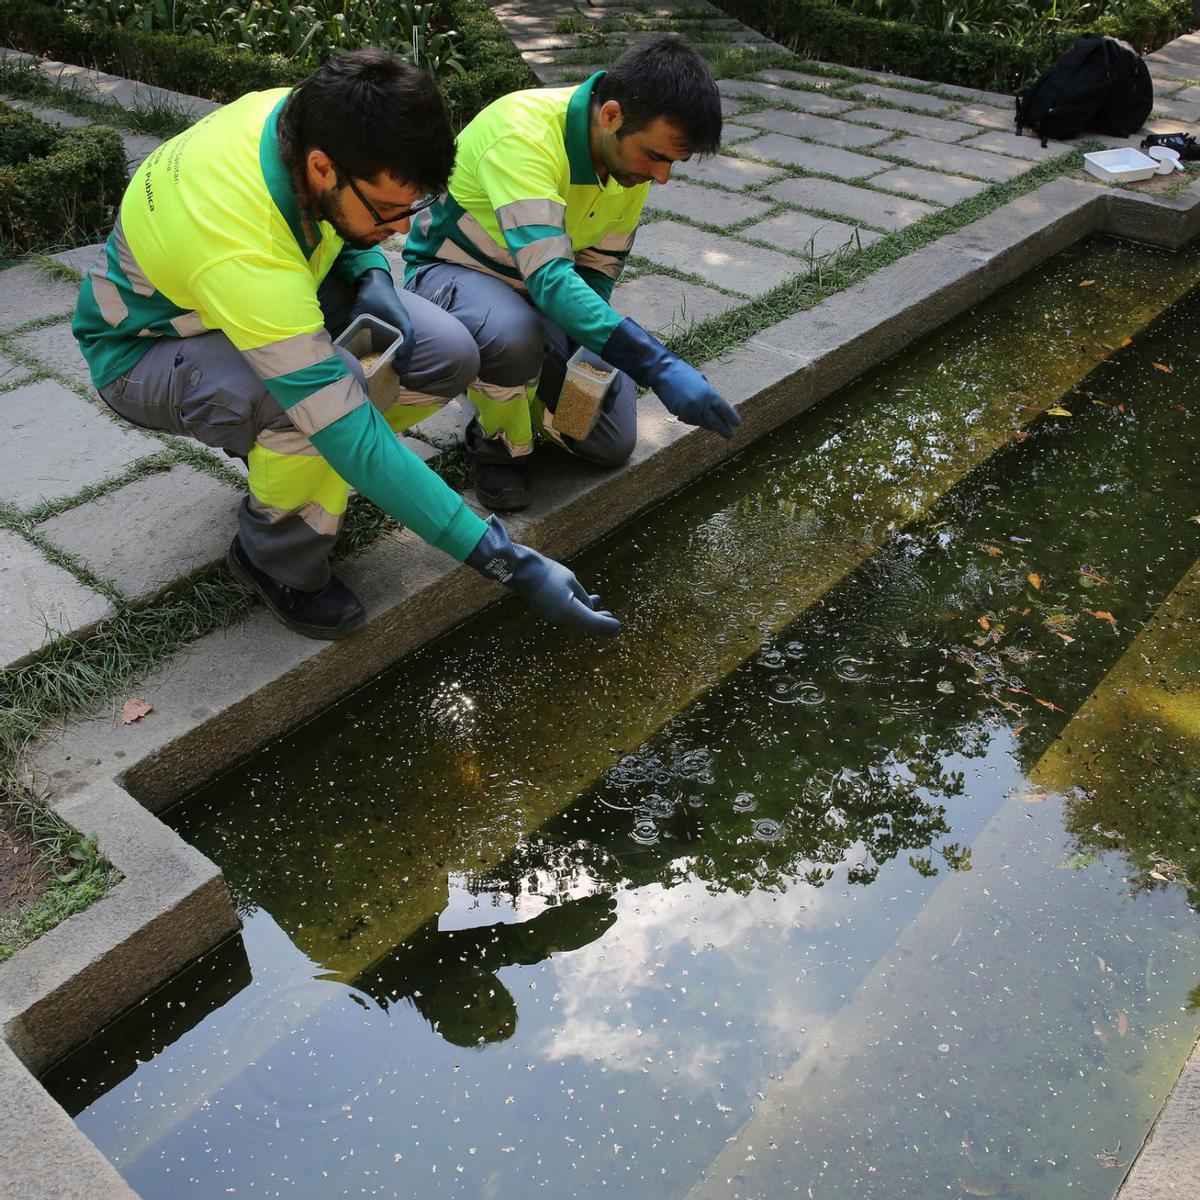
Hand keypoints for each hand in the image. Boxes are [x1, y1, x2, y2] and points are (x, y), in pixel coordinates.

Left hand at [351, 269, 415, 375]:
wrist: (376, 281)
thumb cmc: (370, 294)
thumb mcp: (359, 309)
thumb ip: (354, 325)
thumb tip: (343, 341)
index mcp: (398, 317)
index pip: (408, 335)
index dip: (404, 349)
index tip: (397, 360)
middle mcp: (404, 321)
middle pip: (411, 343)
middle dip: (406, 359)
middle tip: (397, 372)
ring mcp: (403, 323)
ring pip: (409, 343)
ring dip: (405, 357)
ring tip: (397, 370)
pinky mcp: (400, 325)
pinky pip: (405, 340)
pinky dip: (402, 351)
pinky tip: (394, 360)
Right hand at [466, 517, 619, 636]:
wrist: (521, 571)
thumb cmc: (548, 573)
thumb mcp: (571, 581)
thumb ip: (582, 596)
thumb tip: (590, 606)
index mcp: (570, 611)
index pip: (594, 624)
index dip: (608, 626)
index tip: (618, 626)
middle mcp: (562, 618)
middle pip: (587, 626)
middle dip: (601, 623)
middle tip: (613, 620)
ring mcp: (555, 615)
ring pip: (578, 620)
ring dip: (591, 616)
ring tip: (602, 608)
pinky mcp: (550, 610)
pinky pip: (569, 614)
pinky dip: (580, 610)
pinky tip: (587, 601)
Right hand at [600, 317, 740, 439]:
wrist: (663, 372)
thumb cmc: (684, 374)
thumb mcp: (702, 382)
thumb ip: (709, 395)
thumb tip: (716, 408)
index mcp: (709, 394)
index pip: (724, 409)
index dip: (731, 417)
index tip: (737, 424)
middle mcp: (700, 404)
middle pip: (714, 422)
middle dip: (723, 429)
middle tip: (730, 436)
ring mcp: (688, 410)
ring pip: (701, 423)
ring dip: (707, 425)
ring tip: (713, 427)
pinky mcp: (678, 413)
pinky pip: (689, 420)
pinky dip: (693, 420)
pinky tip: (694, 418)